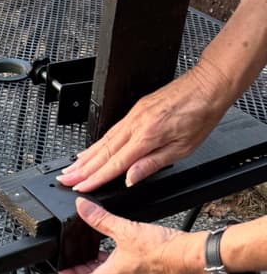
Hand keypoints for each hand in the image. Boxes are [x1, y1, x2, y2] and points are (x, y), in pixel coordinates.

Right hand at [57, 63, 228, 192]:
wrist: (207, 85)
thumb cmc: (200, 116)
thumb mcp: (182, 149)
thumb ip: (152, 164)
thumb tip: (129, 178)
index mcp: (147, 136)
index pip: (115, 164)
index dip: (95, 178)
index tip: (80, 188)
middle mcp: (136, 124)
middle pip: (102, 152)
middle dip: (81, 169)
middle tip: (64, 180)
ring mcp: (133, 115)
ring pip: (103, 141)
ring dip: (84, 157)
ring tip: (70, 170)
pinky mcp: (135, 110)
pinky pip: (110, 131)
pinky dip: (96, 143)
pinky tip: (89, 151)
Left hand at [59, 198, 205, 273]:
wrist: (190, 256)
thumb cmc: (163, 252)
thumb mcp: (125, 230)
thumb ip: (101, 219)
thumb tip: (82, 208)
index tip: (60, 267)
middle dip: (78, 269)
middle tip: (71, 255)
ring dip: (93, 263)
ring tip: (88, 248)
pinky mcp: (141, 270)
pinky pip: (119, 268)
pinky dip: (110, 259)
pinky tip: (113, 245)